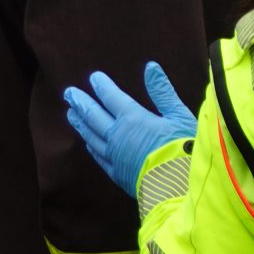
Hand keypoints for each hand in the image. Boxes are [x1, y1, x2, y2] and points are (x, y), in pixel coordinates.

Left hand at [63, 61, 197, 197]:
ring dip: (80, 123)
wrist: (179, 187)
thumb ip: (163, 91)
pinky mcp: (117, 174)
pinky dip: (91, 146)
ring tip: (71, 114)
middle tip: (69, 93)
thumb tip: (150, 66)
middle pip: (94, 116)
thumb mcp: (179, 115)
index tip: (93, 77)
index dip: (102, 86)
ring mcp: (114, 156)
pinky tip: (87, 143)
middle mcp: (117, 136)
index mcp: (132, 118)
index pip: (111, 97)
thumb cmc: (184, 148)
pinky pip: (98, 157)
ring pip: (91, 136)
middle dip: (81, 103)